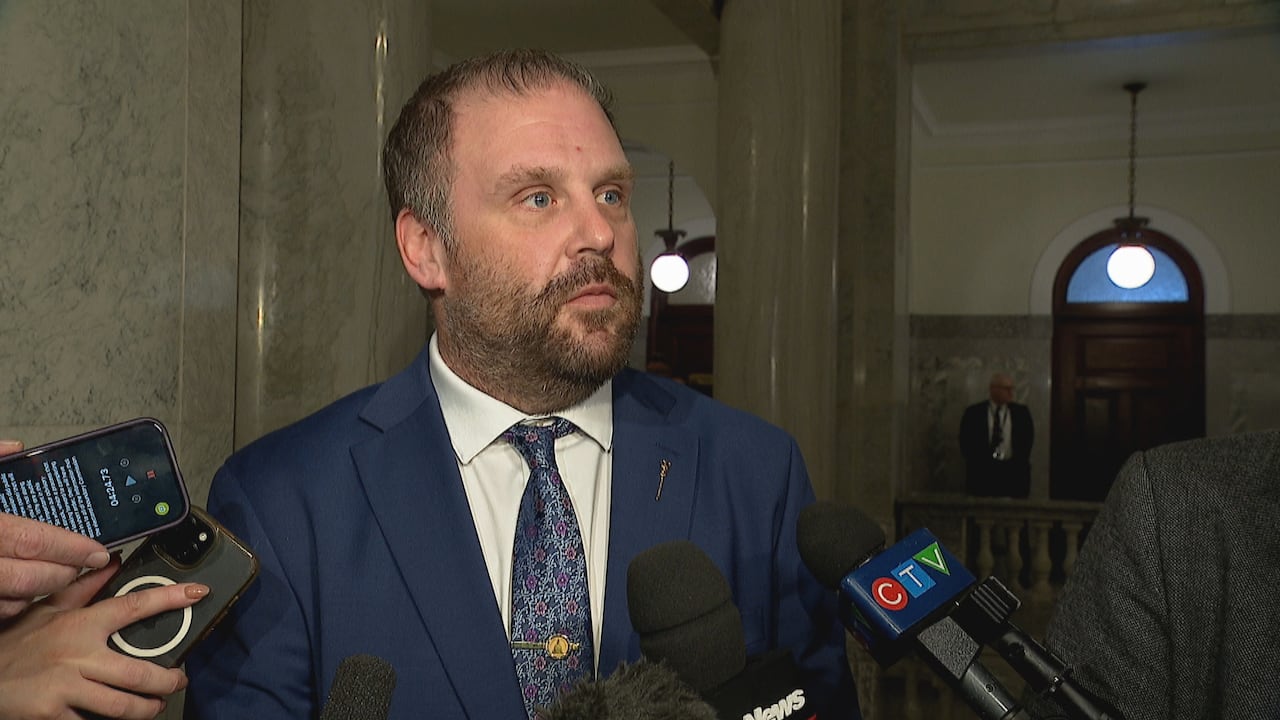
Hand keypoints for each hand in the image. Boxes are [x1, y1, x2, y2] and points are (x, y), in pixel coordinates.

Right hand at [0, 440, 110, 617]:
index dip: (73, 549)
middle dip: (67, 572)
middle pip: (35, 577)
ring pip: (18, 599)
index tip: (99, 552)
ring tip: (62, 572)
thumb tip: (17, 446)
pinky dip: (17, 602)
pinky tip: (27, 589)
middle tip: (86, 562)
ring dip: (45, 589)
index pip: (36, 541)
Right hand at [0, 556, 207, 719]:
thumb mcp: (48, 609)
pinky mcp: (52, 715)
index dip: (169, 597)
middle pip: (138, 672)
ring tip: (156, 704)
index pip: (134, 606)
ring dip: (147, 707)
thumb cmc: (16, 644)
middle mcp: (77, 656)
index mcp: (81, 625)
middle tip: (178, 680)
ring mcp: (66, 688)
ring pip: (121, 704)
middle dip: (166, 680)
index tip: (197, 593)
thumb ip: (84, 588)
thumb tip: (114, 562)